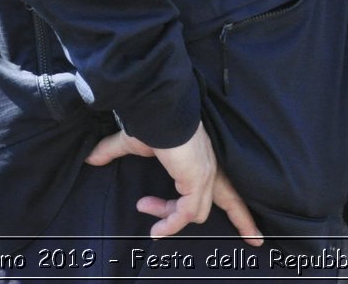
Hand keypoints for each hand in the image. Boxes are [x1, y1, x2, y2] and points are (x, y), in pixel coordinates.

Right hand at [85, 123, 262, 245]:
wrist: (155, 107)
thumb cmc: (149, 119)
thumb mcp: (131, 142)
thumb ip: (112, 152)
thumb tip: (91, 158)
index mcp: (201, 160)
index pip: (225, 186)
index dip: (237, 205)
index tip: (245, 226)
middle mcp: (208, 169)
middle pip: (233, 201)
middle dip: (245, 222)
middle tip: (256, 241)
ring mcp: (204, 175)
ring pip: (197, 212)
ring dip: (169, 218)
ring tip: (147, 212)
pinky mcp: (195, 180)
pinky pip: (186, 213)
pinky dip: (169, 222)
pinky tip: (155, 228)